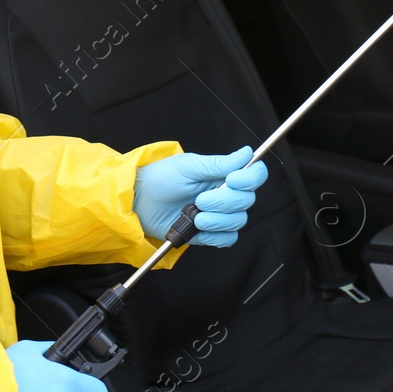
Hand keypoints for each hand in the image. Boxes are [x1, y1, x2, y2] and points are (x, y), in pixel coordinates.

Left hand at [132, 147, 265, 247]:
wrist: (139, 203)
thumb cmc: (159, 179)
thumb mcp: (188, 166)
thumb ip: (219, 163)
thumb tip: (247, 153)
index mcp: (222, 174)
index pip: (254, 176)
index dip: (249, 179)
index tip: (231, 180)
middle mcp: (224, 194)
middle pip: (247, 201)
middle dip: (224, 202)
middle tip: (200, 200)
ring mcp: (217, 214)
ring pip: (238, 221)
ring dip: (217, 220)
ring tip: (195, 217)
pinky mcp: (209, 233)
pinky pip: (227, 239)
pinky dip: (215, 236)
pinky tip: (198, 230)